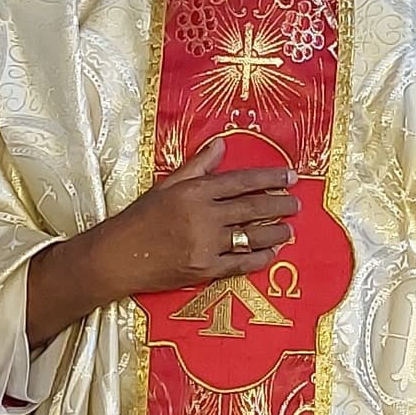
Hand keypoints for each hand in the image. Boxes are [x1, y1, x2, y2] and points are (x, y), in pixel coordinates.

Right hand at [25, 137, 296, 346]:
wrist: (118, 256)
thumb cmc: (140, 218)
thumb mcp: (167, 185)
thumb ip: (197, 165)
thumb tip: (222, 144)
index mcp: (195, 191)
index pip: (242, 181)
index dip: (270, 178)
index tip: (291, 176)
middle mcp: (204, 216)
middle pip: (253, 207)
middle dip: (280, 204)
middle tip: (297, 203)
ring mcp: (206, 244)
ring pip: (252, 235)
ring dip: (276, 231)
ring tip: (290, 228)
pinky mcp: (205, 270)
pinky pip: (241, 263)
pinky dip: (260, 258)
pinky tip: (272, 252)